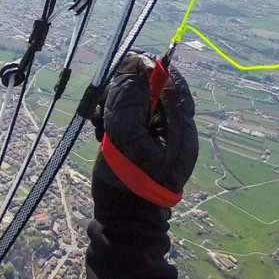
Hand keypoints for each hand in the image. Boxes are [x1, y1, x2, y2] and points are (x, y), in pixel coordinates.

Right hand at [95, 53, 198, 210]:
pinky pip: (128, 117)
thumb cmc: (130, 178)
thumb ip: (129, 98)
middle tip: (102, 101)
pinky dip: (112, 117)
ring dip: (113, 103)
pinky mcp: (142, 141)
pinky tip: (100, 129)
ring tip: (98, 120)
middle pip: (151, 89)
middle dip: (123, 89)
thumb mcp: (126, 134)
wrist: (127, 216)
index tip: (120, 65)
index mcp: (180, 124)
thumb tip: (133, 63)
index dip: (147, 67)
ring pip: (136, 102)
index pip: (170, 80)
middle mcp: (174, 126)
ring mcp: (159, 135)